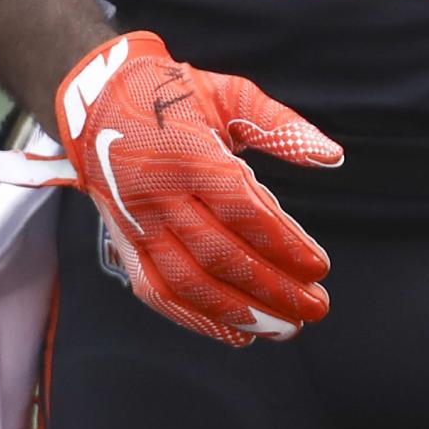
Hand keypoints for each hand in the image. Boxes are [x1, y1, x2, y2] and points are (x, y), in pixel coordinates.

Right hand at [51, 31, 342, 346]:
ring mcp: (138, 223)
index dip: (283, 244)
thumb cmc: (173, 94)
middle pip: (220, 255)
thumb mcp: (231, 94)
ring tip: (285, 328)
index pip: (243, 211)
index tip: (320, 268)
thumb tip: (332, 157)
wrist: (96, 102)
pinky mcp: (126, 242)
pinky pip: (158, 291)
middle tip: (316, 307)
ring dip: (240, 313)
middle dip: (272, 288)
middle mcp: (159, 194)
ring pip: (188, 281)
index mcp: (190, 153)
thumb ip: (281, 126)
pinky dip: (197, 318)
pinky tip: (237, 333)